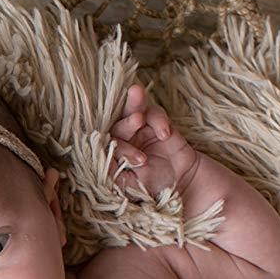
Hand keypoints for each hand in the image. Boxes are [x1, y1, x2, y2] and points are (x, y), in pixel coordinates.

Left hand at [107, 82, 200, 199]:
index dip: (122, 148)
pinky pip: (154, 113)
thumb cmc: (150, 185)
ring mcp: (138, 128)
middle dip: (126, 122)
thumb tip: (101, 162)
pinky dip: (159, 120)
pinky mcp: (155, 121)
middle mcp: (121, 138)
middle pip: (117, 123)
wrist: (178, 181)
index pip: (107, 145)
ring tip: (137, 94)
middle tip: (137, 120)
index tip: (141, 160)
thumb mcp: (130, 184)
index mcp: (111, 153)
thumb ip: (114, 174)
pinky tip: (165, 134)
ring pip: (132, 110)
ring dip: (134, 103)